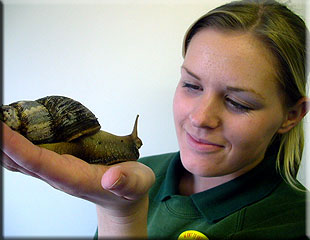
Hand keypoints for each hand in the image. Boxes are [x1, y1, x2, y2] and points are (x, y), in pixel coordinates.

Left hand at [1, 122, 154, 236]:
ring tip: (0, 119)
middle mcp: (60, 176)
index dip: (18, 148)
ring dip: (5, 142)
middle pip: (21, 162)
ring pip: (20, 160)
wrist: (123, 200)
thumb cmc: (130, 189)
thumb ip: (126, 183)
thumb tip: (111, 178)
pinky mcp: (59, 165)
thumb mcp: (137, 185)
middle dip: (3, 142)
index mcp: (77, 179)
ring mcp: (57, 171)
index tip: (0, 129)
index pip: (40, 164)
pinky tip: (12, 129)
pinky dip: (15, 142)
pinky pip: (29, 156)